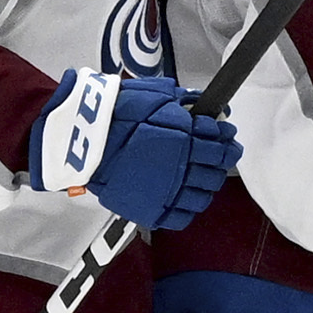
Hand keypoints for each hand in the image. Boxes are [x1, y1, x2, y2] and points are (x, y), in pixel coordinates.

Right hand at [28, 70, 240, 229]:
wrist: (83, 138)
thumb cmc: (116, 112)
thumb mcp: (154, 95)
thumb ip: (183, 100)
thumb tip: (203, 102)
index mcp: (185, 141)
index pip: (222, 150)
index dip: (229, 145)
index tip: (228, 140)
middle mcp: (180, 169)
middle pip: (215, 175)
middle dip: (219, 166)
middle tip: (215, 159)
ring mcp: (166, 193)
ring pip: (202, 198)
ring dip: (206, 187)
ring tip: (200, 179)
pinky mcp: (150, 210)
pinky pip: (181, 217)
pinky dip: (187, 209)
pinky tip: (184, 198)